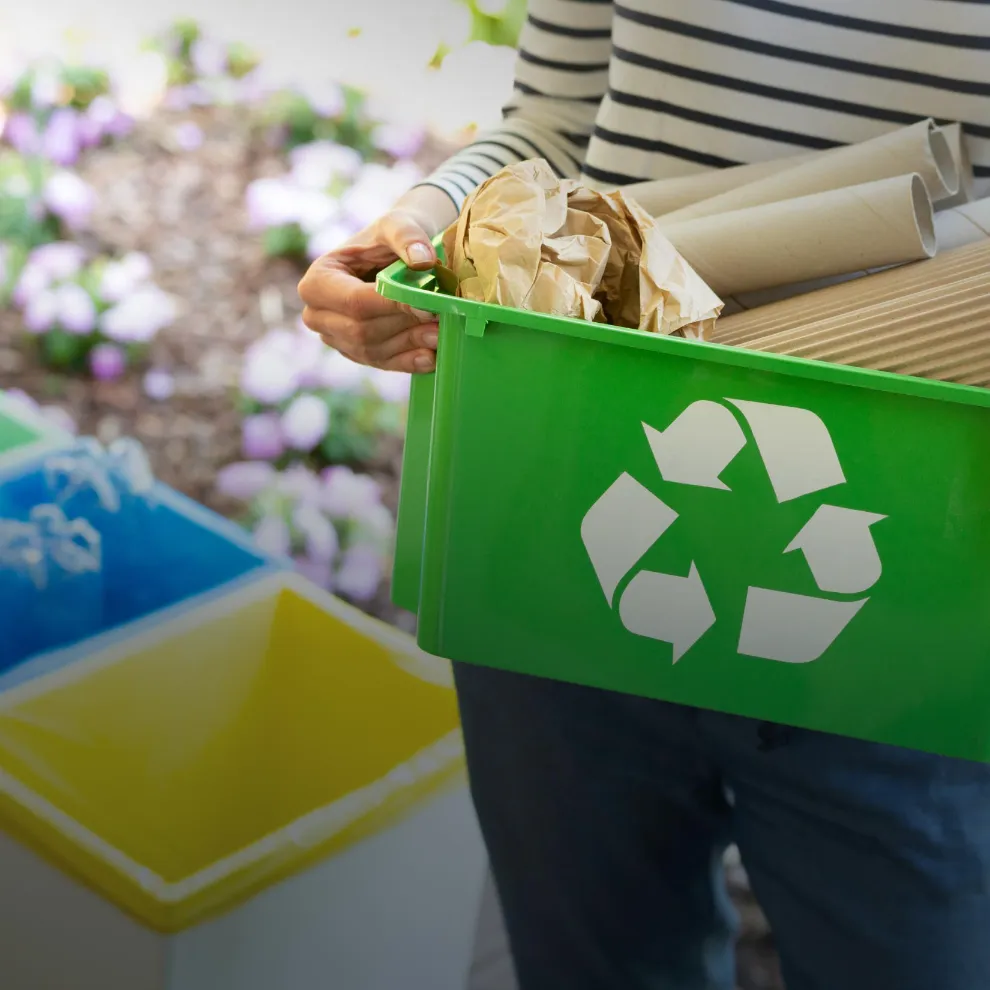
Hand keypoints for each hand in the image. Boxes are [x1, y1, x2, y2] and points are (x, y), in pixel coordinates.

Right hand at [298, 186, 457, 373]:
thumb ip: (407, 235)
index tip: (427, 305)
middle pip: (362, 331)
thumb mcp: (397, 224)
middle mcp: (317, 314)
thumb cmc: (390, 238)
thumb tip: (423, 260)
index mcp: (318, 280)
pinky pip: (381, 364)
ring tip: (442, 334)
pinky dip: (408, 362)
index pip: (354, 302)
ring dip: (409, 345)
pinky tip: (432, 357)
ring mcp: (336, 338)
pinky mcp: (356, 354)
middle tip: (441, 321)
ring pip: (372, 351)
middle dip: (403, 328)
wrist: (395, 256)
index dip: (391, 306)